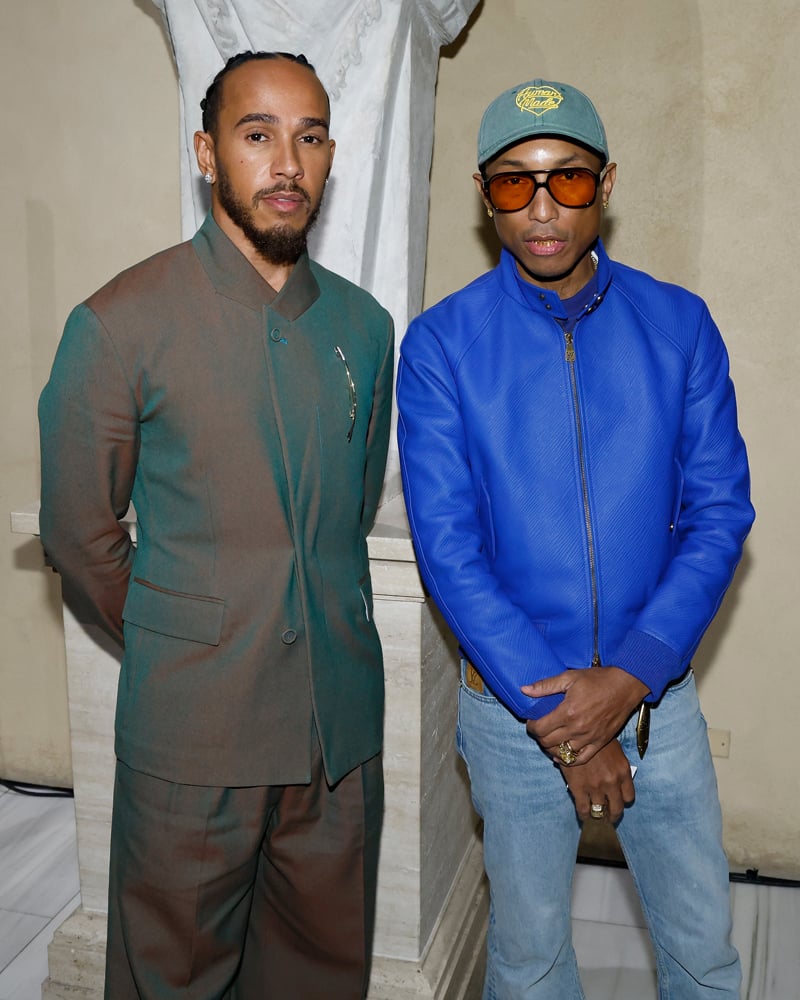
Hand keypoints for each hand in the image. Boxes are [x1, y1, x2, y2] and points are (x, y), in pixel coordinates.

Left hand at [523, 666, 648, 764]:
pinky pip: (581, 759)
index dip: (531, 727)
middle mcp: (577, 728)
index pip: (540, 728)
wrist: (625, 685)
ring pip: (563, 753)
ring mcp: (590, 738)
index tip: (531, 722)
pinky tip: (562, 755)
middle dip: (539, 737)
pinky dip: (569, 759)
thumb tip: (524, 690)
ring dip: (552, 748)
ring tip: (550, 739)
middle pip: (548, 743)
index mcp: (567, 711)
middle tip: (539, 729)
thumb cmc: (597, 679)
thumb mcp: (569, 677)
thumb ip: (545, 686)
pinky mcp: (600, 742)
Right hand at [559, 739, 634, 822]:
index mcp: (623, 771)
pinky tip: (584, 816)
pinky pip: (584, 810)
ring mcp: (595, 787)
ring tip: (595, 817)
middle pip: (617, 808)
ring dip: (598, 816)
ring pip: (600, 812)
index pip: (629, 797)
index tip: (618, 801)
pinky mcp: (579, 789)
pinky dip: (584, 816)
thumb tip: (614, 778)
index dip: (623, 800)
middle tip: (609, 816)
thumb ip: (617, 767)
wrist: (573, 732)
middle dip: (613, 815)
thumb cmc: (594, 736)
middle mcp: (612, 782)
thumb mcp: (613, 749)